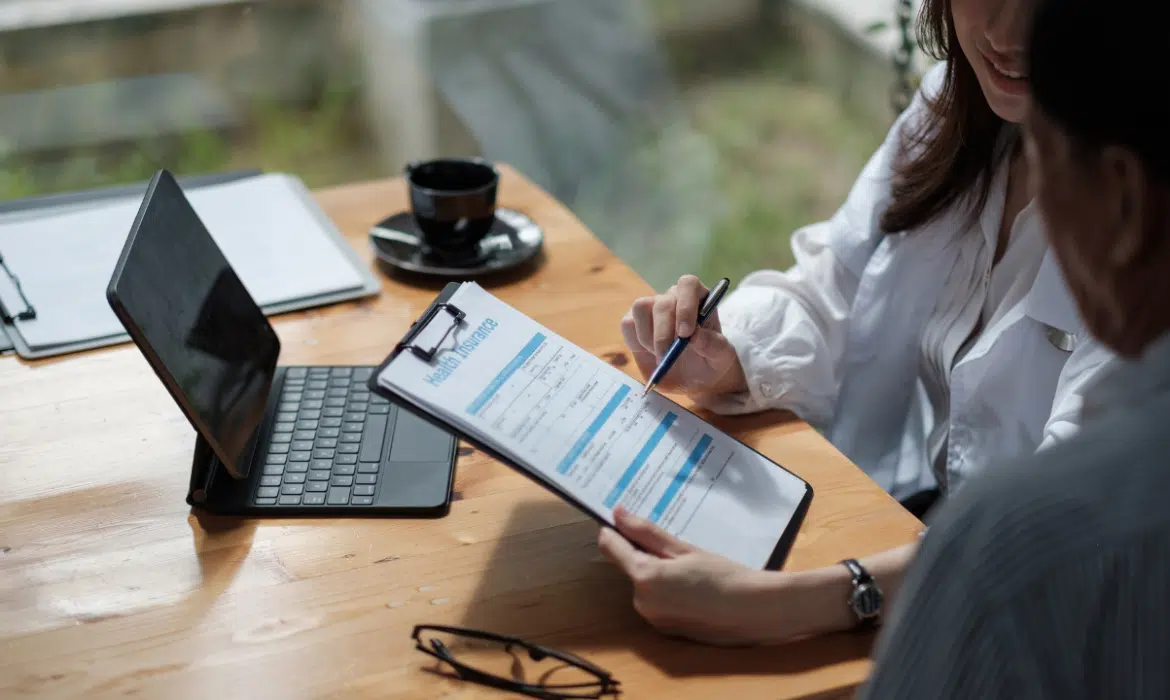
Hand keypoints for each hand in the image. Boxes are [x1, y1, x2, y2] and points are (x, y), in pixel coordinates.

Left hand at [597, 507, 782, 645]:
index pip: (611, 546)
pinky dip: (667, 592)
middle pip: (630, 567)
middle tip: (676, 545)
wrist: (756, 612)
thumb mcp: (684, 549)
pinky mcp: (666, 630)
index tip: (622, 517)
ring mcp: (653, 620)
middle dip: (645, 554)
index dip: (613, 529)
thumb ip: (646, 533)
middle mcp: (642, 602)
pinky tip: (693, 587)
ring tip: (691, 567)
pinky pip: (657, 602)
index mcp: (645, 577)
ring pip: (644, 584)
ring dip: (657, 573)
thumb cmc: (724, 575)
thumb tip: (618, 514)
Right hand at [621, 275, 744, 395]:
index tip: (686, 333)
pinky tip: (650, 354)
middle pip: (662, 302)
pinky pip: (628, 324)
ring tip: (661, 356)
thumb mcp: (721, 357)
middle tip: (668, 356)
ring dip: (648, 336)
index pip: (688, 284)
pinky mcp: (635, 324)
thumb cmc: (711, 362)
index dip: (685, 306)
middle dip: (664, 332)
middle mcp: (674, 298)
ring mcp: (652, 309)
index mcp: (699, 297)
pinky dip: (636, 341)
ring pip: (640, 307)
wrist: (695, 379)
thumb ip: (713, 345)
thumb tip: (696, 336)